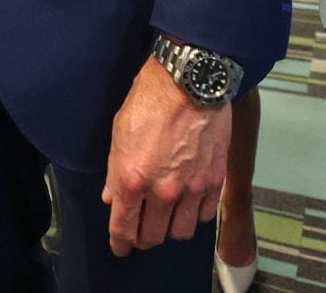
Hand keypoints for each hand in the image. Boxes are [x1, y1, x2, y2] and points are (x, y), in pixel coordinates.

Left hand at [101, 55, 230, 256]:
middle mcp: (162, 190)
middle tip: (142, 227)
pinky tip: (189, 203)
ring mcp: (191, 188)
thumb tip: (111, 196)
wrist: (190, 80)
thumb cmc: (150, 99)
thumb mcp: (119, 132)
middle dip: (143, 237)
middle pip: (152, 236)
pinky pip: (204, 217)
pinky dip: (195, 215)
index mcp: (132, 178)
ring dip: (170, 229)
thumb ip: (114, 170)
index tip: (120, 246)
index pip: (123, 228)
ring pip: (180, 232)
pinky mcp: (214, 181)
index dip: (120, 243)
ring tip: (167, 216)